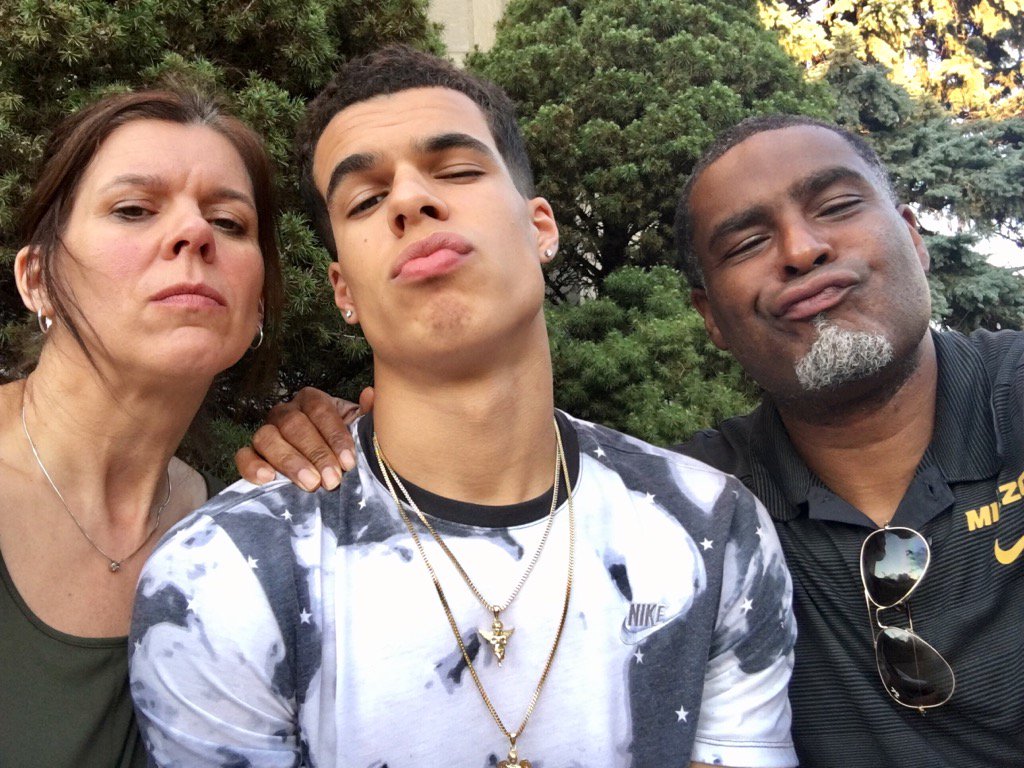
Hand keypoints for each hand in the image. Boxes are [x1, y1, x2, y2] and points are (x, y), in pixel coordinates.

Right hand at [235, 386, 374, 490]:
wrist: (327, 465)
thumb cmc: (343, 445)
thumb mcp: (358, 429)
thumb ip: (366, 414)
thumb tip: (369, 395)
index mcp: (312, 400)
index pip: (320, 410)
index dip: (335, 436)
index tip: (349, 461)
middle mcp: (286, 411)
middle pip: (294, 425)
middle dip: (316, 454)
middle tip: (332, 479)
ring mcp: (265, 431)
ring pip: (268, 438)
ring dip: (290, 461)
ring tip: (310, 483)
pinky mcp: (251, 453)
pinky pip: (243, 455)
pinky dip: (252, 466)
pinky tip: (268, 478)